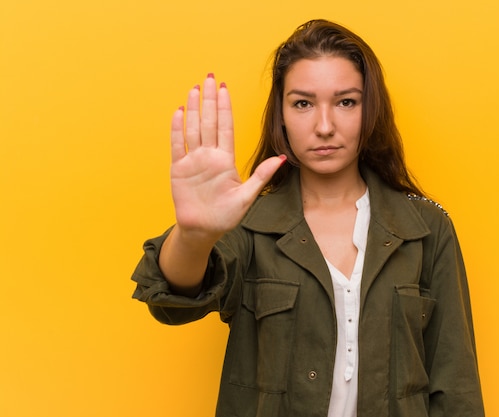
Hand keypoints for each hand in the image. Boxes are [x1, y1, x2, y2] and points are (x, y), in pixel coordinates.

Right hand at [169, 75, 284, 238]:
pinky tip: (179, 112)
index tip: (225, 89)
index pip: (226, 127)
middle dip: (210, 100)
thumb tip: (282, 158)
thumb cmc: (226, 216)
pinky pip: (177, 145)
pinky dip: (177, 129)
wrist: (203, 230)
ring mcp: (193, 161)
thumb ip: (262, 176)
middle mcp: (209, 156)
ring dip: (194, 109)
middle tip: (210, 77)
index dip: (225, 108)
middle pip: (209, 122)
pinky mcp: (178, 169)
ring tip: (195, 88)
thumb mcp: (247, 196)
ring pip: (194, 128)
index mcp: (226, 160)